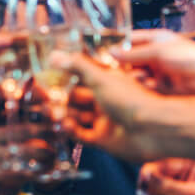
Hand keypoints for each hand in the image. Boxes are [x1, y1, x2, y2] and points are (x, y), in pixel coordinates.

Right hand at [0, 123, 53, 194]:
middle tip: (55, 153)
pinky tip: (29, 181)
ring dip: (38, 171)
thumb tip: (36, 131)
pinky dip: (22, 185)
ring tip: (50, 168)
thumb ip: (5, 134)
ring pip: (19, 172)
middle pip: (23, 152)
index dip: (42, 131)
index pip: (20, 130)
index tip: (59, 129)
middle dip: (45, 152)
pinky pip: (9, 189)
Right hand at [54, 52, 168, 161]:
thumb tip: (56, 55)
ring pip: (78, 116)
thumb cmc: (133, 99)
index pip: (81, 76)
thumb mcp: (101, 77)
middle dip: (60, 97)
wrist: (151, 129)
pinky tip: (64, 126)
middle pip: (77, 98)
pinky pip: (83, 135)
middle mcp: (107, 100)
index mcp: (108, 81)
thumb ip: (77, 66)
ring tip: (49, 112)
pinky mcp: (105, 139)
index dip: (64, 76)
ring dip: (63, 114)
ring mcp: (106, 120)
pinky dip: (72, 131)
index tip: (46, 76)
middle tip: (42, 97)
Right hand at [114, 30, 194, 93]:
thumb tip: (112, 53)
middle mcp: (154, 55)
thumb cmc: (188, 55)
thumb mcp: (157, 51)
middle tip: (109, 71)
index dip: (115, 47)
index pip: (128, 41)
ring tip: (129, 80)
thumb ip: (134, 53)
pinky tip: (142, 88)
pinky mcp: (161, 86)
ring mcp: (157, 71)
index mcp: (153, 40)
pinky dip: (142, 88)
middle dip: (121, 66)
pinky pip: (146, 88)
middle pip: (130, 60)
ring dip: (132, 78)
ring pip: (136, 75)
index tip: (101, 54)